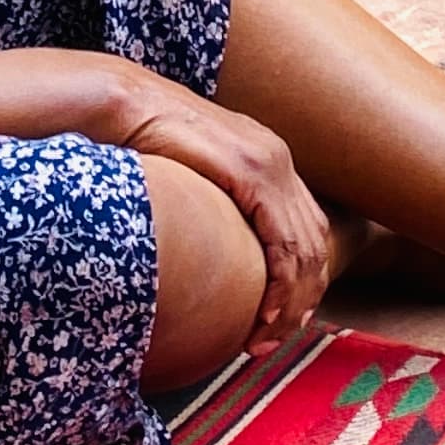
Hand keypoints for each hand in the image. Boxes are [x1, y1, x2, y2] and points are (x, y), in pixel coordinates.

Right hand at [112, 70, 331, 351]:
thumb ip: (217, 203)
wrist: (129, 105)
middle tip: (275, 339)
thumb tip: (212, 247)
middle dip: (302, 300)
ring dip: (292, 302)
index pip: (307, 229)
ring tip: (267, 337)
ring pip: (306, 248)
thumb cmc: (148, 144)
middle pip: (315, 243)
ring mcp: (269, 163)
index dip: (303, 280)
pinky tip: (267, 313)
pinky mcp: (251, 172)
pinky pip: (282, 241)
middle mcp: (278, 159)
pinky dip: (281, 283)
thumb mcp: (197, 178)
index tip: (283, 321)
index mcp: (269, 159)